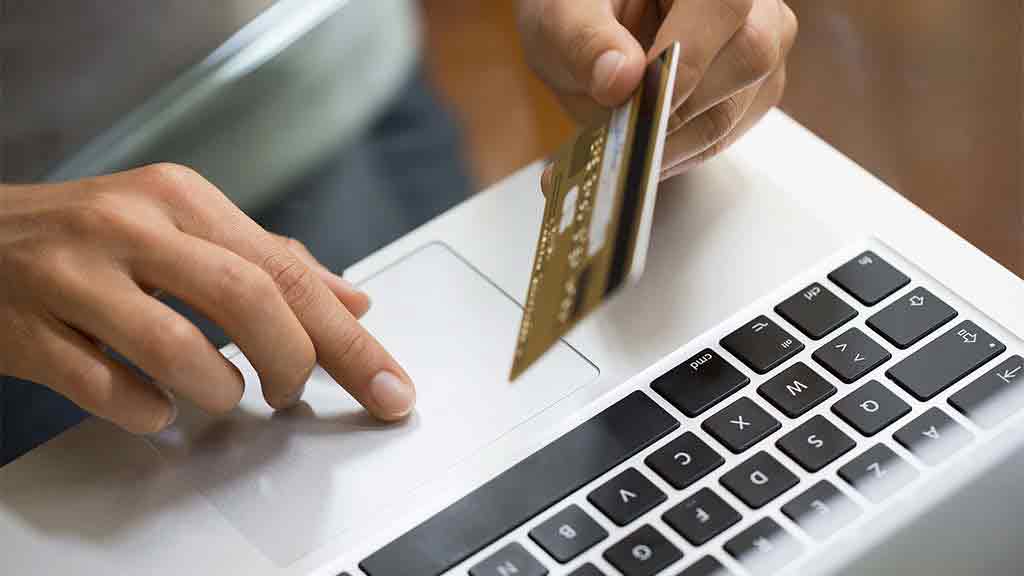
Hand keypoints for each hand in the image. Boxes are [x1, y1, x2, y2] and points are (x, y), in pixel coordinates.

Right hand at [0, 164, 414, 433]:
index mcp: (182, 198)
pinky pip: (109, 391)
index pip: (289, 274)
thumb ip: (272, 262)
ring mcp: (75, 276)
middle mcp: (132, 226)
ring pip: (182, 351)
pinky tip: (155, 404)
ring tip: (221, 393)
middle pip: (249, 300)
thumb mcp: (185, 226)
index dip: (350, 342)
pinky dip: (150, 412)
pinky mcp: (28, 329)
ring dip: (219, 391)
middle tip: (294, 393)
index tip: (389, 387)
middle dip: (294, 364)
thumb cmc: (92, 235)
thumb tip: (352, 303)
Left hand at [520, 0, 796, 178]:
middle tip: (622, 132)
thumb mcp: (562, 18)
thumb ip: (585, 41)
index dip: (692, 57)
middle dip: (678, 109)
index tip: (643, 99)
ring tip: (619, 151)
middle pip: (747, 60)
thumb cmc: (579, 12)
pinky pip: (724, 136)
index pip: (725, 6)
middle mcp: (751, 4)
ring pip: (735, 109)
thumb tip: (620, 80)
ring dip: (671, 143)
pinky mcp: (750, 94)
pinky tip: (637, 153)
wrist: (589, 34)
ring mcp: (760, 49)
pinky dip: (676, 153)